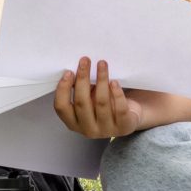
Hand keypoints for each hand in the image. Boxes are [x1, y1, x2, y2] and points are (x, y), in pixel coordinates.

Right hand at [51, 57, 167, 139]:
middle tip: (85, 60)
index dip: (63, 89)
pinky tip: (114, 81)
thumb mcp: (88, 99)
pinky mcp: (124, 127)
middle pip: (81, 103)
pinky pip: (120, 109)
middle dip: (82, 79)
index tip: (68, 72)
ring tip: (102, 64)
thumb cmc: (103, 104)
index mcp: (73, 123)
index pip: (61, 107)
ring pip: (101, 103)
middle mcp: (88, 130)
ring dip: (101, 80)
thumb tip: (75, 69)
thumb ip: (79, 90)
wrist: (129, 117)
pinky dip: (117, 93)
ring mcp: (106, 130)